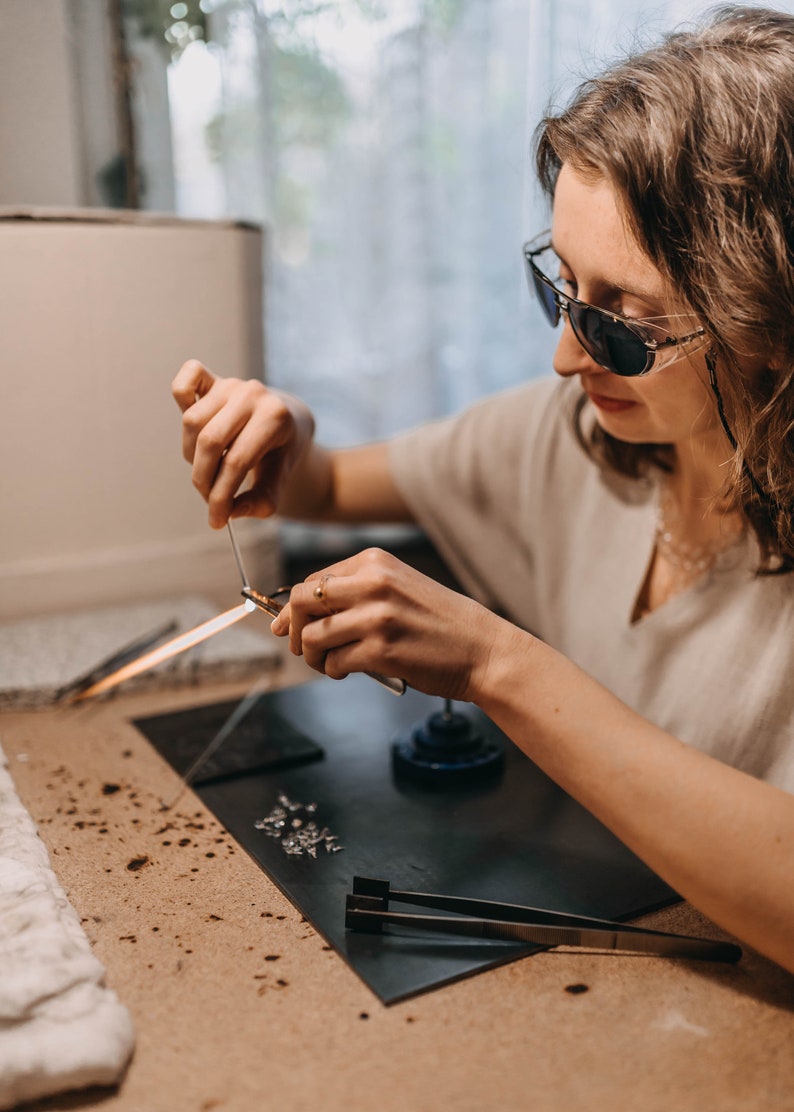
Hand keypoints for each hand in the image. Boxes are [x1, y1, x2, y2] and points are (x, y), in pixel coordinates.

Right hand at [172, 359, 314, 527]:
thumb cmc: (281, 451)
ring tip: (209, 468)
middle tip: (209, 498)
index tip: (217, 521)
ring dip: (193, 454)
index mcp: (274, 417)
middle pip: (209, 442)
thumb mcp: (281, 477)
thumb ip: (263, 499)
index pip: (237, 461)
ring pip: (192, 422)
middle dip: (204, 479)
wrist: (289, 420)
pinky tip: (193, 427)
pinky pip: (186, 382)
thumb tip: (233, 512)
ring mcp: (230, 384)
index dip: (221, 496)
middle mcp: (251, 394)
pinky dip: (181, 399)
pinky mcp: (213, 380)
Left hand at [270, 548, 522, 701]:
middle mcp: (373, 584)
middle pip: (302, 601)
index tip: (286, 626)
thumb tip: (301, 612)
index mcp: (375, 562)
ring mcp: (377, 617)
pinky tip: (347, 672)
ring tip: (328, 664)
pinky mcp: (382, 650)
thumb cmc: (442, 624)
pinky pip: (334, 663)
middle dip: (292, 629)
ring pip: (313, 637)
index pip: (313, 580)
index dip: (292, 607)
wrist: (483, 650)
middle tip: (300, 647)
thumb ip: (356, 593)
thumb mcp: (400, 588)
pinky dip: (333, 671)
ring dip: (312, 657)